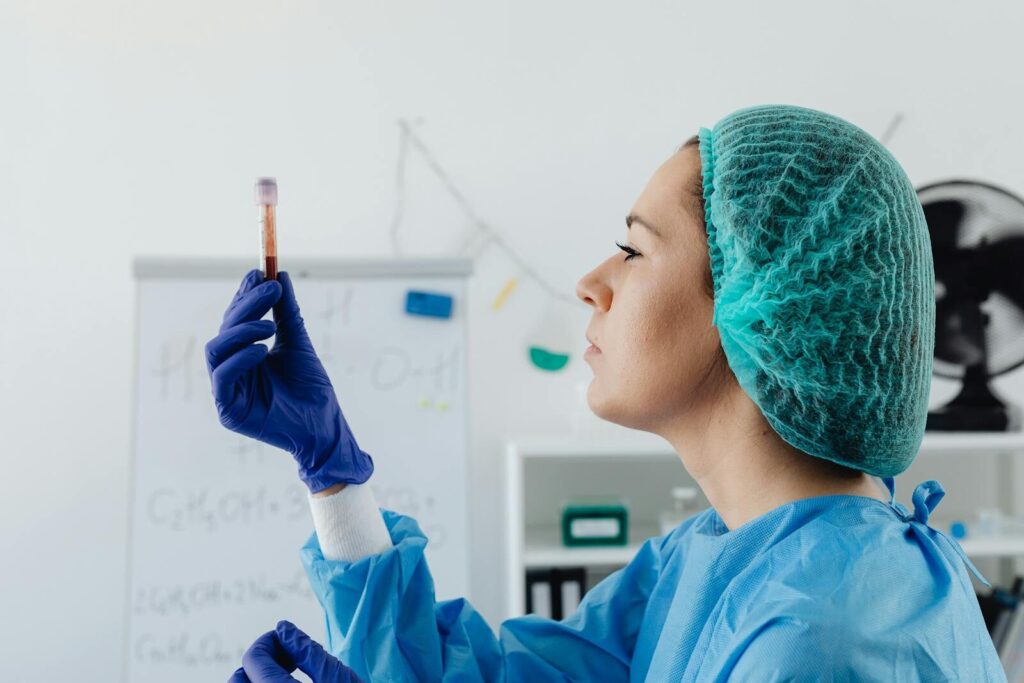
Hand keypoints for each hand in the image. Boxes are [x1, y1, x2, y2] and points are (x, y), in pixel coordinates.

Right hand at [205, 269, 373, 491]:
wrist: (324, 425)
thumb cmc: (311, 389)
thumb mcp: (299, 343)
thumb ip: (287, 313)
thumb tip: (280, 276)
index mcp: (244, 354)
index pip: (236, 319)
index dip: (244, 294)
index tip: (260, 272)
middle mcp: (231, 369)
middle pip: (225, 329)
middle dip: (246, 306)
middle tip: (270, 289)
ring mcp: (227, 389)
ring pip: (216, 348)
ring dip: (241, 330)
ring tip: (269, 326)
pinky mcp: (228, 409)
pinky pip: (222, 377)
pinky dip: (240, 358)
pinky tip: (262, 349)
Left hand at [228, 620, 362, 682]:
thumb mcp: (340, 680)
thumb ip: (309, 652)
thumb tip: (283, 628)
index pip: (253, 659)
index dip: (268, 641)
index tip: (287, 639)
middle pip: (238, 680)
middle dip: (259, 661)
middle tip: (288, 658)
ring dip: (258, 678)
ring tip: (288, 674)